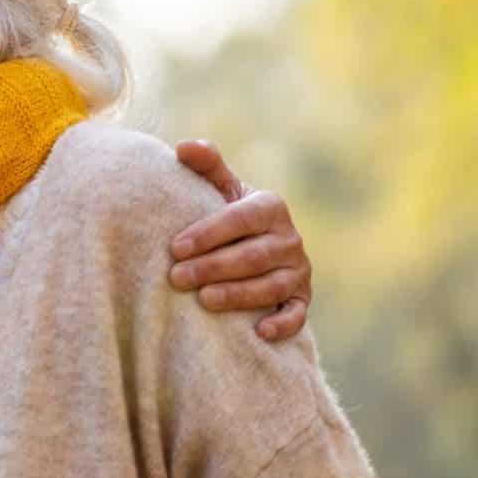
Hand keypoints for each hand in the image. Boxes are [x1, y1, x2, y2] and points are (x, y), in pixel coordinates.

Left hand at [167, 139, 311, 341]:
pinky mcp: (302, 299)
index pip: (240, 220)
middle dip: (213, 267)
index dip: (208, 233)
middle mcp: (290, 239)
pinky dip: (282, 323)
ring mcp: (299, 271)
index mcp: (270, 207)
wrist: (253, 244)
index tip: (175, 247)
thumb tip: (183, 146)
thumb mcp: (219, 188)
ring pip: (271, 286)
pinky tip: (258, 330)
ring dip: (238, 294)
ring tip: (203, 300)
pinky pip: (298, 314)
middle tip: (177, 277)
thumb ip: (206, 166)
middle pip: (253, 256)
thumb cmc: (227, 214)